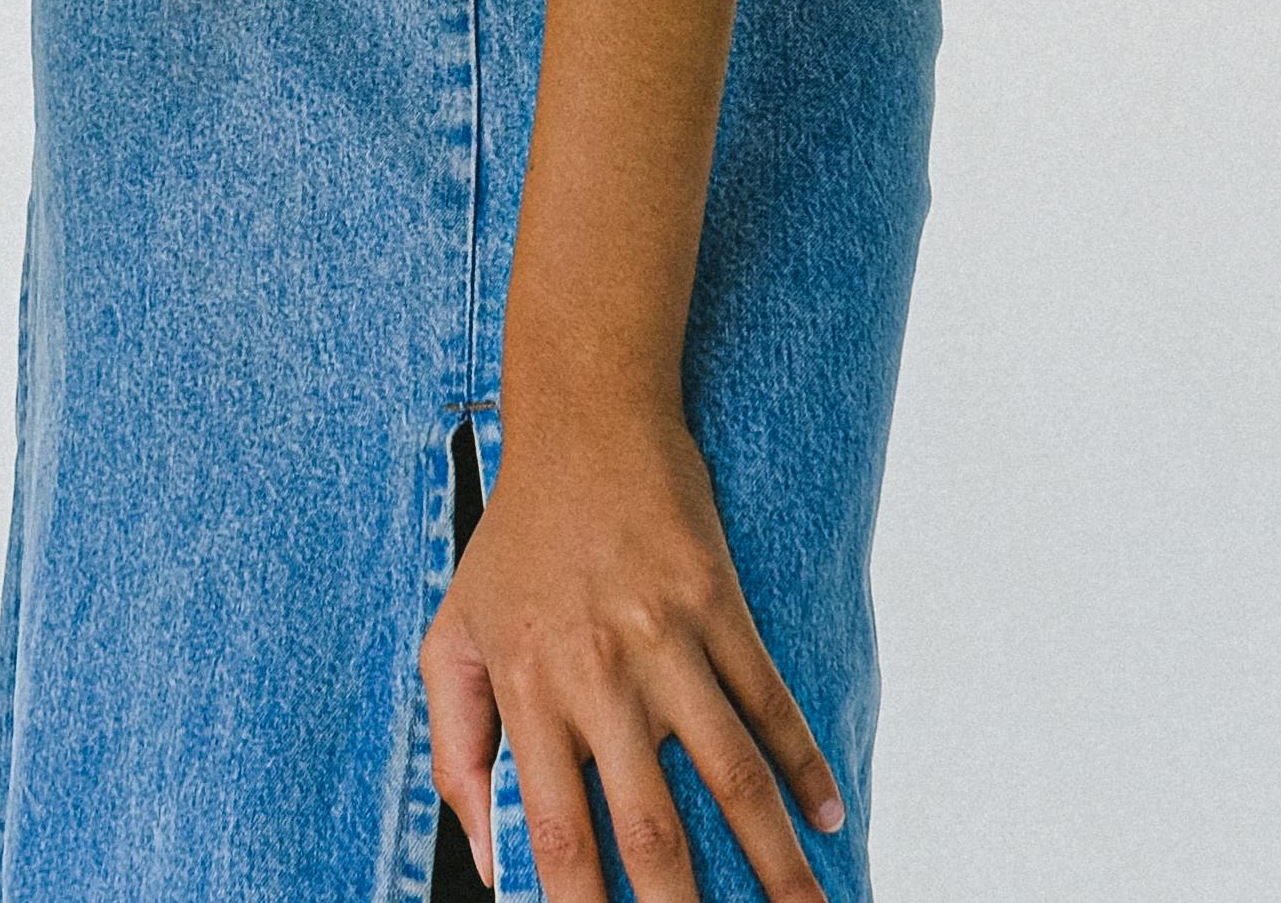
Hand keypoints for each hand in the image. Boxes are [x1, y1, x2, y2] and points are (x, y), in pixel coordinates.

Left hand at [420, 399, 842, 902]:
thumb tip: (485, 855)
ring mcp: (667, 641)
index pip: (557, 837)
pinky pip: (770, 702)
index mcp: (528, 692)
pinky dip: (804, 765)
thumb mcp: (452, 638)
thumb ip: (457, 748)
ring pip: (731, 777)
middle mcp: (600, 676)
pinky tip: (828, 818)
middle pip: (653, 828)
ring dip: (774, 858)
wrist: (584, 422)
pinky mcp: (721, 606)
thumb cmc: (512, 543)